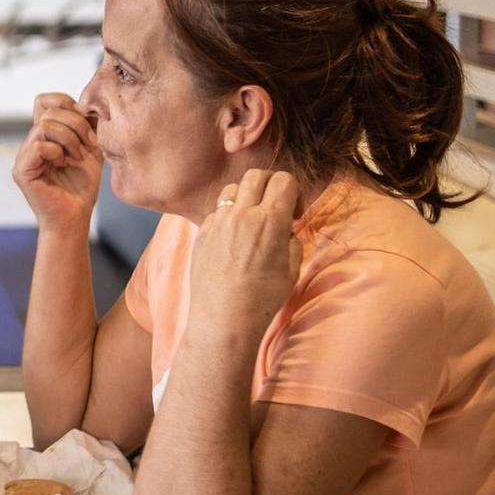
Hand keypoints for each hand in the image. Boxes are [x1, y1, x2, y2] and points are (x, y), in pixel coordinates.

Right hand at [12, 93, 103, 231]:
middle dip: (76, 122)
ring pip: (44, 125)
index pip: (45, 101)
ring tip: (77, 156)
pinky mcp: (22, 170)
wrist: (75, 217)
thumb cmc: (82, 187)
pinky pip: (39, 145)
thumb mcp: (90, 149)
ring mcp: (24, 155)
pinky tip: (64, 164)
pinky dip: (57, 151)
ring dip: (70, 138)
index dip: (66, 103)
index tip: (87, 123)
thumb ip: (87, 126)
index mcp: (45, 135)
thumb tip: (90, 104)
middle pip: (48, 109)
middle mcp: (31, 142)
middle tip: (89, 144)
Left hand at [186, 170, 303, 340]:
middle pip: (256, 176)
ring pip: (232, 189)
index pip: (284, 180)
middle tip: (274, 207)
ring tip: (251, 221)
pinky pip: (217, 212)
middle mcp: (242, 215)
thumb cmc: (263, 299)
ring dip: (246, 197)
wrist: (224, 318)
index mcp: (270, 221)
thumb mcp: (292, 269)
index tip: (293, 212)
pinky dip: (227, 217)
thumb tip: (284, 227)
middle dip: (270, 185)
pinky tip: (232, 240)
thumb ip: (290, 239)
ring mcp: (218, 222)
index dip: (293, 192)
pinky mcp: (202, 232)